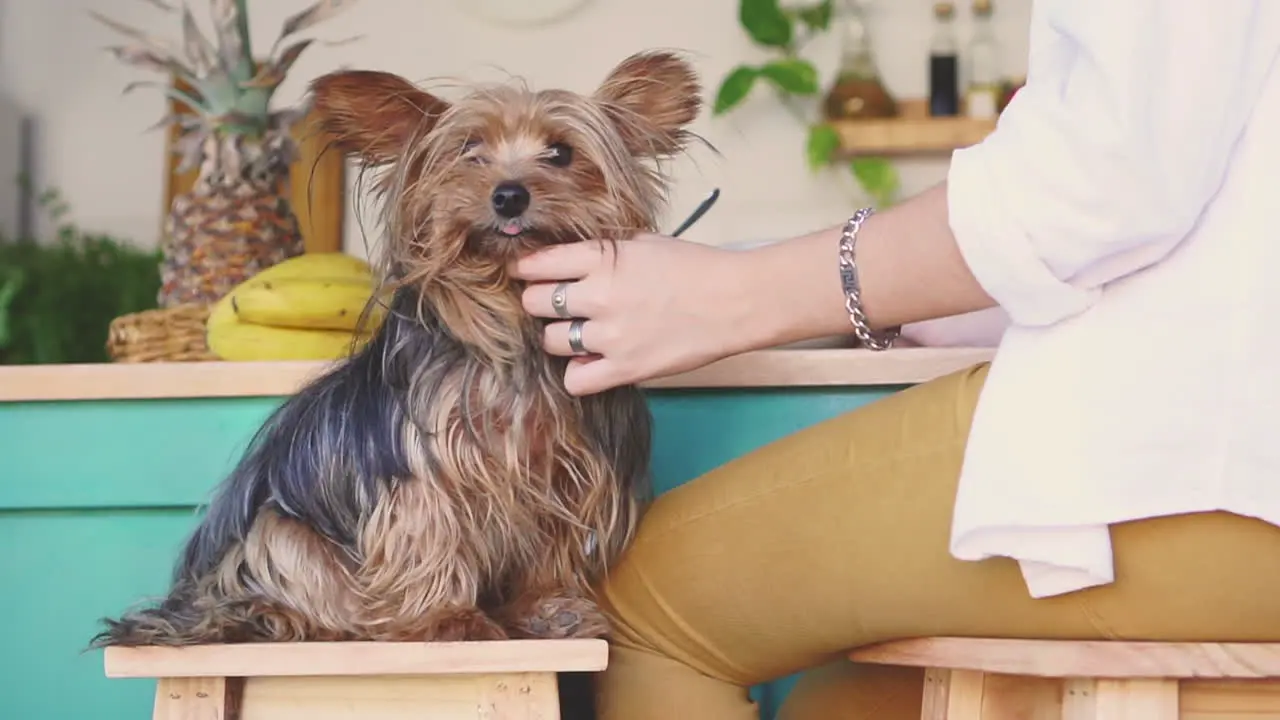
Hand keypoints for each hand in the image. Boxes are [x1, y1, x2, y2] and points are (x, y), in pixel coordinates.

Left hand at [509, 233, 761, 395]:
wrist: (735, 301)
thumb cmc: (695, 267)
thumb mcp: (643, 244)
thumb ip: (602, 252)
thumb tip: (566, 261)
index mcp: (603, 259)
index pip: (540, 264)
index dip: (527, 269)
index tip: (526, 274)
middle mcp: (600, 296)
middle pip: (536, 303)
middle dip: (539, 302)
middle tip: (553, 304)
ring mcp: (611, 336)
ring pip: (551, 341)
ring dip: (559, 337)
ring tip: (578, 333)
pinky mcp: (626, 368)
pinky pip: (576, 380)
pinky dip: (577, 373)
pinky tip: (590, 362)